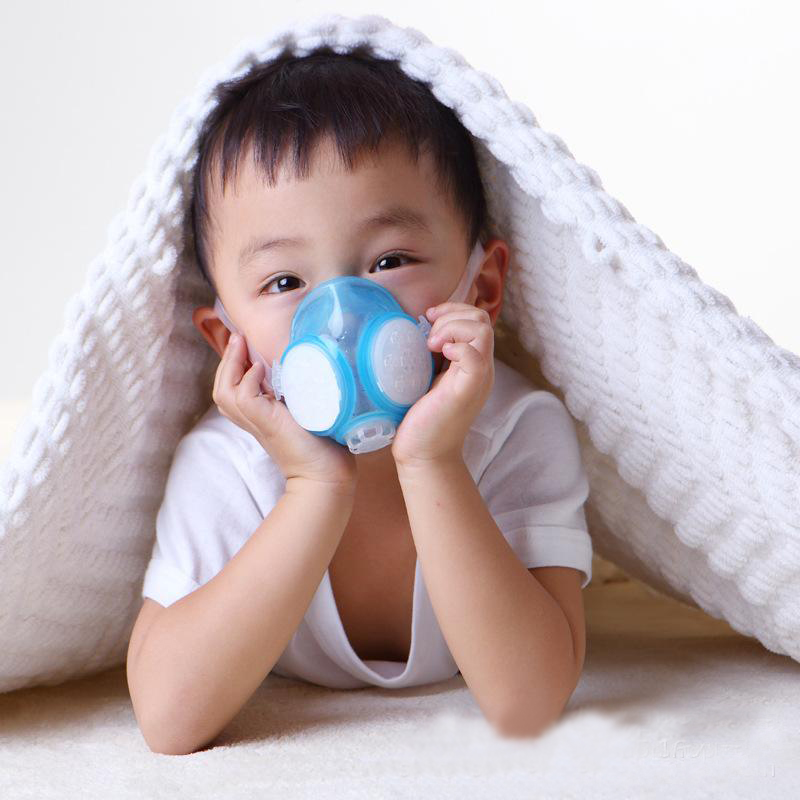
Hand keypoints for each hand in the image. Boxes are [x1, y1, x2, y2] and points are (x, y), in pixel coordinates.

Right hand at [213, 333, 356, 489]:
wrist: (327, 474)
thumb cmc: (324, 443)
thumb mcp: (305, 408)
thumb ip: (297, 390)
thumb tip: (303, 359)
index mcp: (260, 415)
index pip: (233, 388)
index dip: (232, 365)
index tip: (241, 342)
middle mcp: (253, 420)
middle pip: (222, 388)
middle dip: (226, 360)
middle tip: (237, 336)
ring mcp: (258, 422)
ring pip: (224, 392)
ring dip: (231, 365)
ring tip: (242, 345)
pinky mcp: (267, 424)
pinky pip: (243, 398)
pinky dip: (248, 381)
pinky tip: (260, 369)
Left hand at [391, 303, 494, 465]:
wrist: (424, 455)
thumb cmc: (420, 419)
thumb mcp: (425, 378)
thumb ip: (429, 356)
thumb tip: (412, 329)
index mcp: (471, 362)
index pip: (476, 318)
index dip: (452, 310)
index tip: (427, 320)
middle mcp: (480, 368)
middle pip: (481, 319)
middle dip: (451, 316)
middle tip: (429, 338)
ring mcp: (477, 379)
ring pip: (482, 330)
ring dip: (452, 329)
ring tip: (432, 346)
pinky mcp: (468, 390)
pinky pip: (475, 357)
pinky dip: (457, 348)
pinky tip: (438, 357)